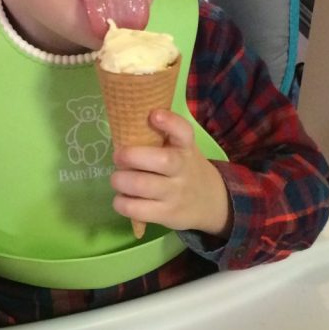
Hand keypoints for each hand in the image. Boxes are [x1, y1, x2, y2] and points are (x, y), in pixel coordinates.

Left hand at [110, 109, 231, 237]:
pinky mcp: (167, 214)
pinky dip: (122, 203)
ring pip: (142, 185)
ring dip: (120, 181)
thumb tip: (123, 125)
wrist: (211, 202)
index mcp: (185, 148)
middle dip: (130, 156)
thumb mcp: (182, 149)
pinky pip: (137, 210)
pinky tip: (121, 199)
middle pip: (160, 160)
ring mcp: (175, 194)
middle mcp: (183, 169)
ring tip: (117, 179)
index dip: (170, 123)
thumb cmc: (184, 169)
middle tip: (118, 157)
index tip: (154, 115)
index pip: (184, 132)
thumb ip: (162, 138)